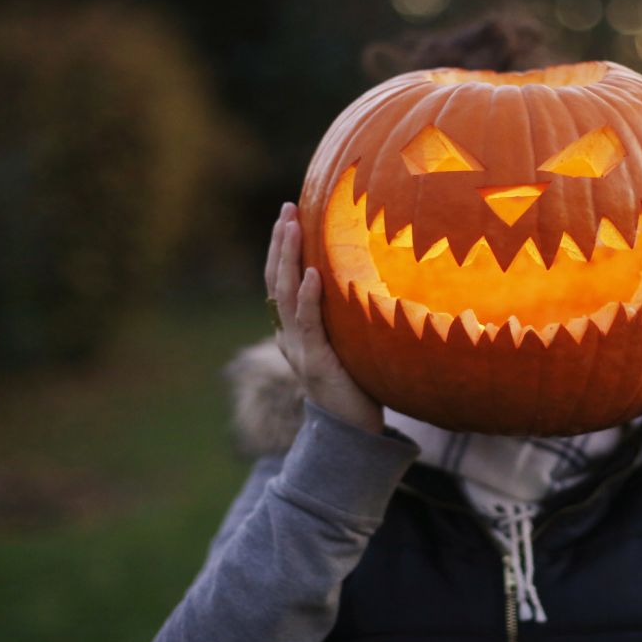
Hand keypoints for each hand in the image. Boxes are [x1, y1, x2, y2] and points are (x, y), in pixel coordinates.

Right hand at [265, 202, 383, 433]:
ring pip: (285, 296)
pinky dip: (309, 297)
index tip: (288, 214)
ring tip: (292, 227)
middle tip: (286, 209)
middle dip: (280, 243)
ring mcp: (299, 349)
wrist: (353, 432)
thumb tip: (365, 277)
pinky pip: (309, 324)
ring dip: (288, 258)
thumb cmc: (357, 383)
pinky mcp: (317, 363)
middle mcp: (289, 336)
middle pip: (276, 281)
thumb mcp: (348, 342)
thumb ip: (345, 314)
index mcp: (293, 330)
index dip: (281, 248)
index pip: (280, 280)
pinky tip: (314, 273)